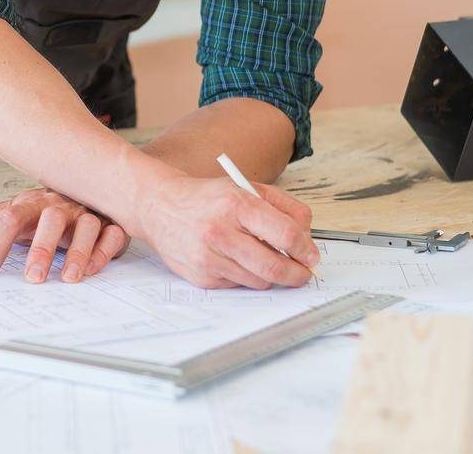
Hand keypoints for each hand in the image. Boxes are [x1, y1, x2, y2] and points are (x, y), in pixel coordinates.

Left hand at [0, 188, 129, 283]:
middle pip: (50, 219)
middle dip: (41, 249)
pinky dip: (103, 251)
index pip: (10, 218)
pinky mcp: (111, 224)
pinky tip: (92, 270)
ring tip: (68, 278)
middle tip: (32, 278)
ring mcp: (87, 212)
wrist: (85, 192)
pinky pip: (112, 234)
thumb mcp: (13, 217)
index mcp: (32, 203)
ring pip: (86, 225)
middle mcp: (60, 205)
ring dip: (78, 252)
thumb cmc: (44, 214)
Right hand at [134, 174, 318, 289]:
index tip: (311, 255)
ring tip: (267, 261)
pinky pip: (238, 285)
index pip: (285, 234)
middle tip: (303, 274)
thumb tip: (307, 237)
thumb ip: (284, 207)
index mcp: (236, 204)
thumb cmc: (207, 198)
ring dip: (271, 276)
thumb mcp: (247, 187)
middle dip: (296, 275)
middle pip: (273, 266)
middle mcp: (220, 231)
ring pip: (259, 280)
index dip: (306, 249)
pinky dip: (246, 276)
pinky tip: (236, 260)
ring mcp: (208, 257)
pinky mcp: (201, 276)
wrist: (160, 206)